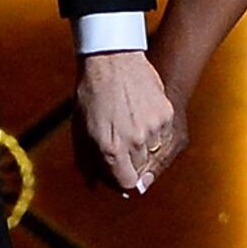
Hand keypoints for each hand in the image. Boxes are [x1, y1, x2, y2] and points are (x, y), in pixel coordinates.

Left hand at [77, 50, 183, 195]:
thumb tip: (95, 187)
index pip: (126, 183)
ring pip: (155, 153)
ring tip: (130, 124)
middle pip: (141, 170)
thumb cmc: (90, 95)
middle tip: (121, 141)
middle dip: (131, 162)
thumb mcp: (80, 131)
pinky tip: (141, 115)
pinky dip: (155, 131)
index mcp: (110, 149)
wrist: (111, 59)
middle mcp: (134, 142)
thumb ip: (87, 163)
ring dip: (145, 147)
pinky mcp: (166, 115)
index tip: (118, 171)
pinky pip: (164, 136)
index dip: (121, 180)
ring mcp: (153, 128)